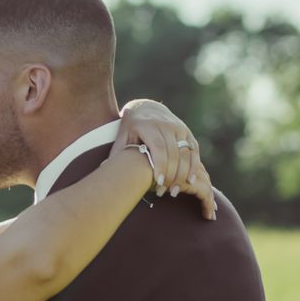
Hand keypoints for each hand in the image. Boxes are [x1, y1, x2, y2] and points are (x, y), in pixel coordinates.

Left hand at [117, 99, 217, 220]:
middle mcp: (166, 124)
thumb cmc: (130, 128)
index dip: (160, 165)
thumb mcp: (122, 137)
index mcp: (147, 124)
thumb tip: (106, 170)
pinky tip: (190, 181)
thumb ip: (119, 152)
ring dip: (183, 174)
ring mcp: (178, 126)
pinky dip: (193, 166)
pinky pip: (193, 150)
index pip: (158, 147)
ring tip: (175, 191)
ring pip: (185, 153)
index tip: (159, 182)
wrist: (146, 107)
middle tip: (165, 192)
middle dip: (171, 174)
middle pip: (173, 152)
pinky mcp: (187, 131)